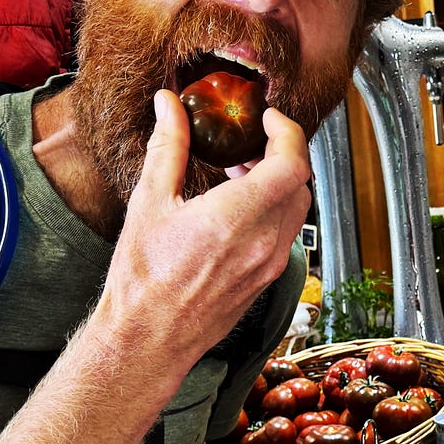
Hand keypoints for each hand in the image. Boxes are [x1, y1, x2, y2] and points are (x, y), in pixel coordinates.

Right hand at [98, 93, 310, 375]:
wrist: (149, 339)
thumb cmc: (143, 280)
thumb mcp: (149, 202)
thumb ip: (168, 147)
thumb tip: (169, 105)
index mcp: (238, 216)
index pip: (293, 161)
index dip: (288, 131)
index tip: (268, 117)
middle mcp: (264, 241)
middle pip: (300, 182)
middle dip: (282, 153)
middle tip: (250, 141)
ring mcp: (269, 263)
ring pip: (296, 209)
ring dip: (278, 182)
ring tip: (239, 172)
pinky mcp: (265, 279)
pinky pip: (285, 233)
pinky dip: (273, 210)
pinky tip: (237, 208)